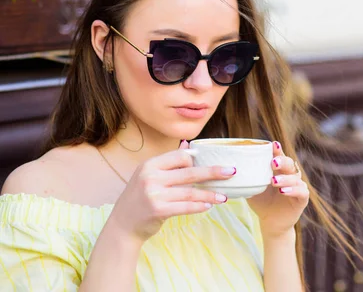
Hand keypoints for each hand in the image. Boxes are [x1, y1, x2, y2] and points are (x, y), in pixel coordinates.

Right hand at [107, 141, 236, 242]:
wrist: (123, 224)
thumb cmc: (140, 198)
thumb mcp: (150, 175)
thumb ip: (169, 161)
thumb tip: (188, 145)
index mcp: (150, 164)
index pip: (181, 157)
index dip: (198, 160)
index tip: (214, 162)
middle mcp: (151, 177)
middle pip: (190, 172)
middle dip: (213, 172)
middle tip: (232, 172)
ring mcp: (153, 193)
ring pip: (190, 192)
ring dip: (210, 194)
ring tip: (224, 196)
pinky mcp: (157, 210)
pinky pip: (185, 207)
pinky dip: (199, 206)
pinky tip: (209, 206)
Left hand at [247, 141, 308, 237]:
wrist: (270, 222)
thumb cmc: (262, 202)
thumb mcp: (253, 188)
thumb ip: (248, 178)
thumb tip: (230, 168)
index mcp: (279, 170)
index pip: (279, 156)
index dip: (277, 150)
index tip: (273, 145)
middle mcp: (290, 175)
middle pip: (290, 163)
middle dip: (282, 161)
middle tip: (273, 163)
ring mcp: (298, 186)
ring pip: (295, 178)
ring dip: (285, 178)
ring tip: (274, 181)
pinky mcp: (302, 198)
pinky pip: (301, 191)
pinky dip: (293, 190)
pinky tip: (283, 191)